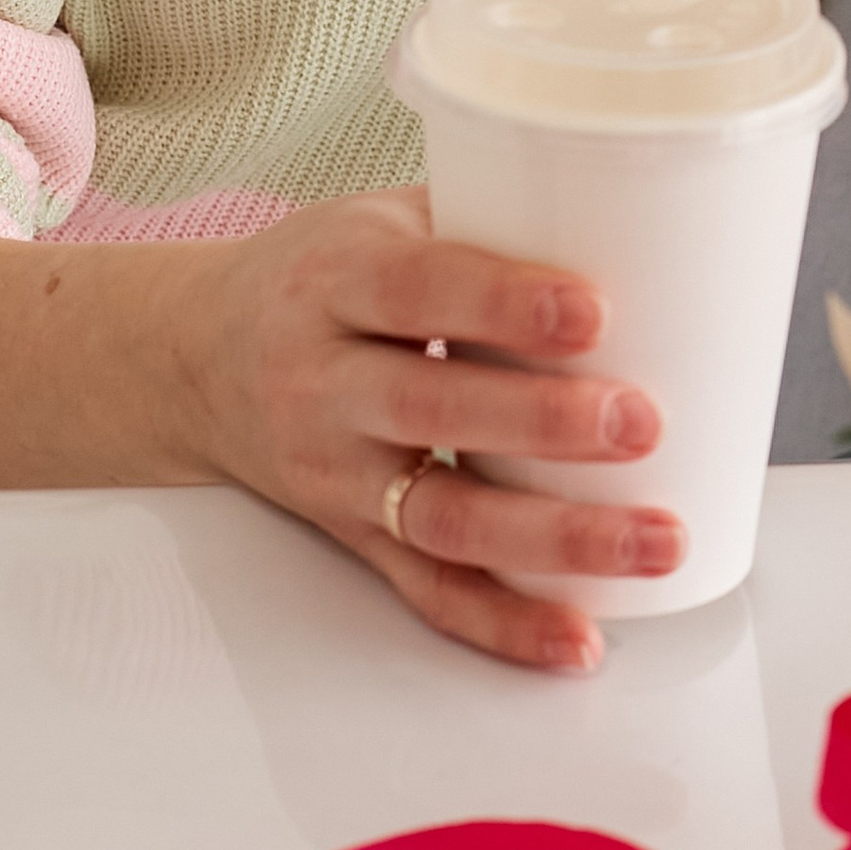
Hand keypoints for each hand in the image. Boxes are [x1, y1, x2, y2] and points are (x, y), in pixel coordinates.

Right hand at [179, 191, 681, 670]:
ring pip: (441, 518)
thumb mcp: (381, 218)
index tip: (594, 309)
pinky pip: (428, 590)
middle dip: (542, 423)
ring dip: (554, 539)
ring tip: (653, 537)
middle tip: (641, 422)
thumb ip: (487, 218)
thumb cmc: (319, 274)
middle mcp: (323, 382)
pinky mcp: (352, 539)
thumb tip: (639, 212)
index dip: (504, 301)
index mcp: (335, 282)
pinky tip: (578, 637)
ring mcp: (335, 474)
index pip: (417, 287)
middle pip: (430, 410)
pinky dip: (505, 622)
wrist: (197, 358)